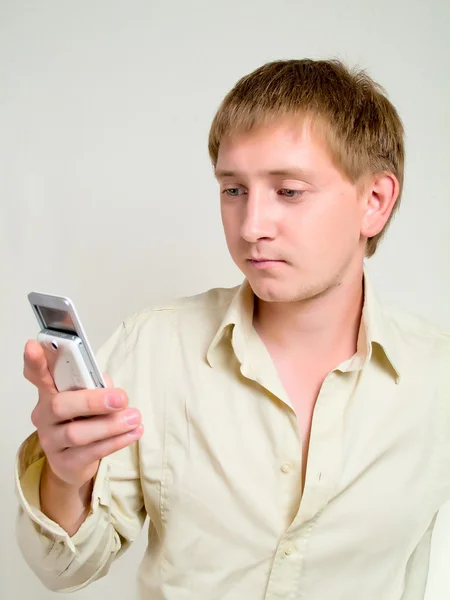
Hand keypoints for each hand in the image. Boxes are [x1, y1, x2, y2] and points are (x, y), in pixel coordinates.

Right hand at [23, 339, 142, 488]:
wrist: (74, 461)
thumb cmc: (83, 419)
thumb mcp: (87, 398)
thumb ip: (95, 386)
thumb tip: (108, 387)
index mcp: (49, 393)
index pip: (37, 374)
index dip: (34, 361)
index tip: (33, 346)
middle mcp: (44, 416)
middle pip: (59, 406)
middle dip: (93, 401)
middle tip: (121, 398)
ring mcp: (52, 441)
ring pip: (77, 433)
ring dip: (111, 425)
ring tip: (134, 417)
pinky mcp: (65, 463)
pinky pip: (91, 452)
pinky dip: (116, 441)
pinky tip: (133, 432)